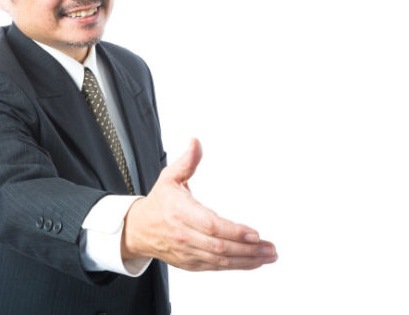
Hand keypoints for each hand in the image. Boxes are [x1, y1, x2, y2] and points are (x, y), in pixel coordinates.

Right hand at [122, 139, 277, 270]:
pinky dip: (237, 266)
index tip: (255, 233)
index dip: (234, 231)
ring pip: (221, 260)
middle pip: (220, 247)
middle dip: (248, 249)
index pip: (211, 226)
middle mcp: (184, 235)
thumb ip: (187, 162)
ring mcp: (188, 252)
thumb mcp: (169, 178)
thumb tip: (196, 142)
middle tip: (270, 247)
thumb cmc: (158, 203)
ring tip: (269, 255)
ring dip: (248, 260)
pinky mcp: (191, 263)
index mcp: (180, 213)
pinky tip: (254, 262)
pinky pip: (217, 267)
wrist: (138, 229)